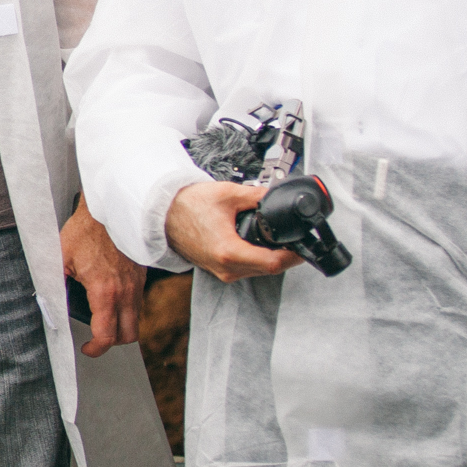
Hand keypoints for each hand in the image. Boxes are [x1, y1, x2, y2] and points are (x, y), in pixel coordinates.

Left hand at [60, 198, 142, 356]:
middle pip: (128, 336)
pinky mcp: (141, 277)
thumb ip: (56, 284)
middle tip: (94, 338)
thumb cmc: (85, 231)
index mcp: (105, 292)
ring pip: (136, 321)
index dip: (95, 349)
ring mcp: (136, 285)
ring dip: (121, 327)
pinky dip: (127, 311)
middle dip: (111, 342)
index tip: (86, 348)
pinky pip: (138, 304)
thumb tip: (48, 303)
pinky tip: (111, 301)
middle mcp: (126, 292)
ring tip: (102, 320)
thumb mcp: (61, 258)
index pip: (106, 336)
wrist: (110, 209)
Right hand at [165, 181, 302, 282]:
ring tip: (279, 241)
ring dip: (272, 259)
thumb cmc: (186, 205)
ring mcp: (221, 271)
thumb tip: (277, 197)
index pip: (274, 263)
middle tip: (295, 240)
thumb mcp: (228, 194)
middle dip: (286, 256)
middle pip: (269, 269)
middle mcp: (226, 267)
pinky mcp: (217, 270)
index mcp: (229, 252)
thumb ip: (258, 195)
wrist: (162, 213)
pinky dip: (257, 260)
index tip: (303, 245)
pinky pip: (246, 270)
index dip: (294, 256)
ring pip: (258, 272)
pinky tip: (259, 245)